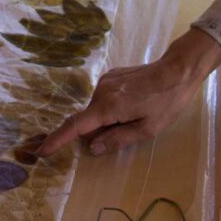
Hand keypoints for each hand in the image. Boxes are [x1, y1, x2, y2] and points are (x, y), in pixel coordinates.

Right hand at [41, 26, 220, 158]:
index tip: (42, 150)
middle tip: (124, 131)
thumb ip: (118, 139)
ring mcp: (105, 81)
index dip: (57, 140)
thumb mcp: (148, 129)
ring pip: (96, 109)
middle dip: (96, 132)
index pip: (75, 126)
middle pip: (88, 119)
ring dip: (106, 119)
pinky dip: (110, 108)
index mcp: (108, 107)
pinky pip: (104, 99)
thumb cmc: (167, 102)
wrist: (178, 70)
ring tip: (135, 116)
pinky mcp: (112, 75)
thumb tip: (93, 148)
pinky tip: (133, 105)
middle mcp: (101, 91)